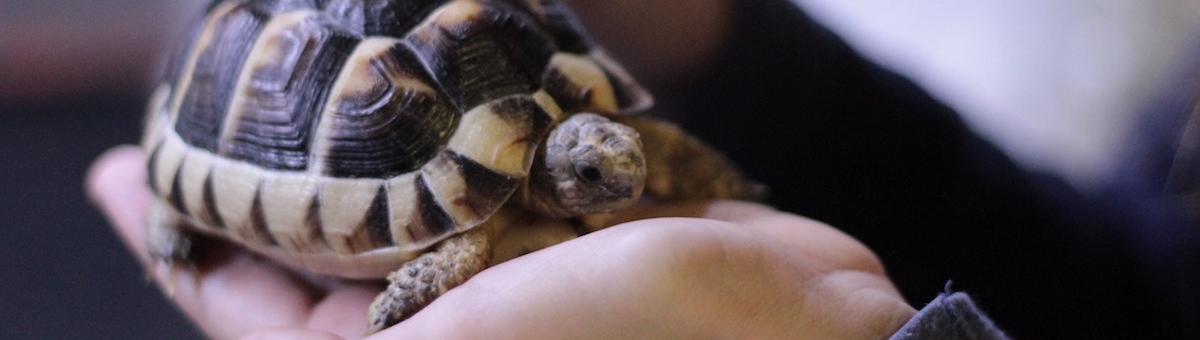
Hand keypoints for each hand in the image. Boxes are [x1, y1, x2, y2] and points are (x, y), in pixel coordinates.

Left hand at [88, 145, 914, 338]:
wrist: (793, 329)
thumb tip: (203, 284)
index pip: (250, 313)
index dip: (177, 246)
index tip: (116, 178)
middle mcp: (447, 317)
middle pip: (314, 242)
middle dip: (252, 176)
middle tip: (195, 99)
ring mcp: (509, 264)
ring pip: (392, 188)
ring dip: (339, 133)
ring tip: (287, 67)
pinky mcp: (568, 213)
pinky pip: (478, 156)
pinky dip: (435, 114)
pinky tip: (408, 71)